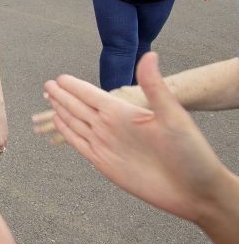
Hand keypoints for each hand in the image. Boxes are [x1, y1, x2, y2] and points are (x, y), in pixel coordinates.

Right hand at [41, 53, 232, 226]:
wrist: (196, 189)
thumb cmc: (191, 152)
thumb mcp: (174, 116)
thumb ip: (154, 86)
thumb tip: (150, 55)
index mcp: (124, 111)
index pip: (91, 94)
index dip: (74, 86)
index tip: (60, 78)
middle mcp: (112, 126)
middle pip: (79, 106)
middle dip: (62, 95)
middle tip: (48, 85)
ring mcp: (107, 144)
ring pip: (75, 122)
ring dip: (61, 110)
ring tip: (50, 100)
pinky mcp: (104, 162)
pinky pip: (79, 143)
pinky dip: (66, 132)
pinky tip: (60, 123)